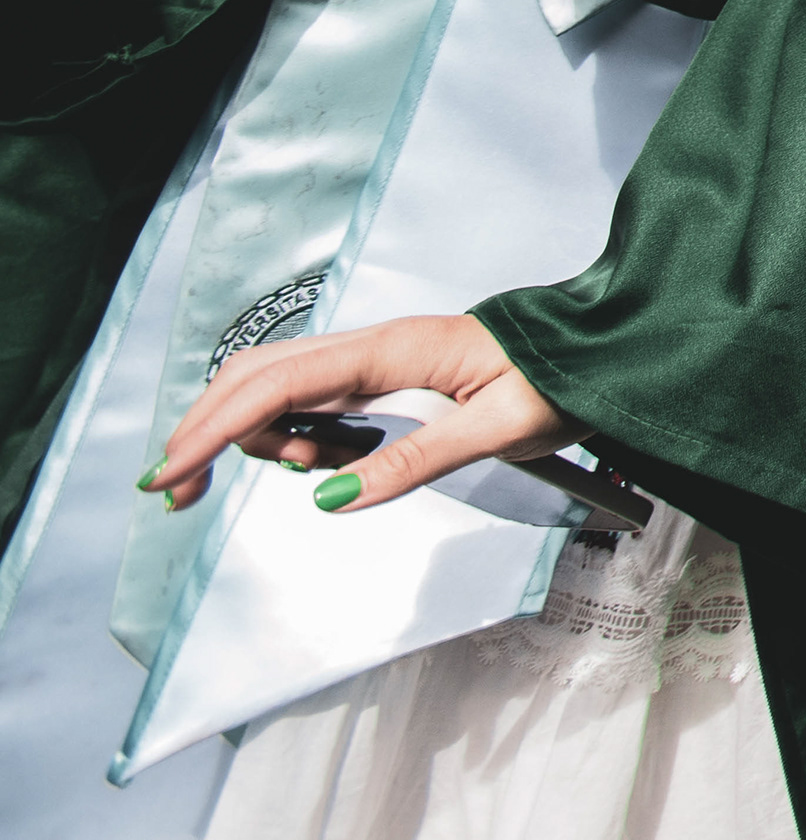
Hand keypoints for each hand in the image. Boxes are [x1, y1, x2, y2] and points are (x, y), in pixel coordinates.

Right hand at [145, 313, 577, 515]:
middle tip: (183, 496)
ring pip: (277, 388)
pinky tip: (328, 457)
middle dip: (209, 431)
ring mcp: (376, 357)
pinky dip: (295, 433)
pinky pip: (311, 399)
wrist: (600, 353)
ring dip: (264, 436)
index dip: (214, 427)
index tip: (170, 473)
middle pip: (256, 377)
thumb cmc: (563, 380)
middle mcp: (375, 344)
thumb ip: (412, 462)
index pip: (278, 383)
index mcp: (395, 349)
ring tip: (317, 467)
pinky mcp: (383, 373)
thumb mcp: (499, 430)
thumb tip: (331, 497)